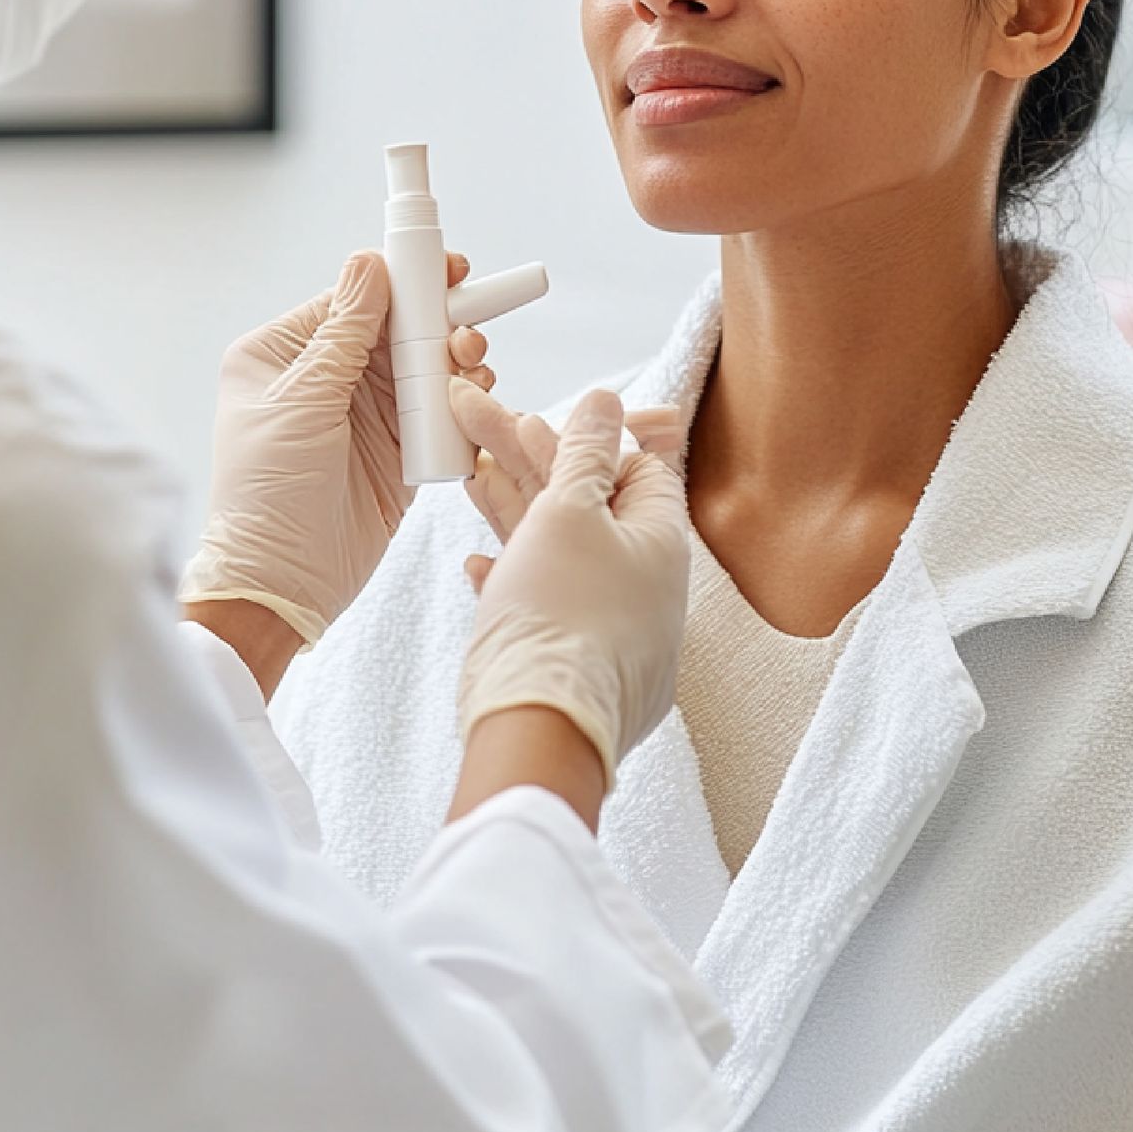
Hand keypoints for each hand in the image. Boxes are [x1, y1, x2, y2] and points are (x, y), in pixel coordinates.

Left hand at [179, 251, 494, 648]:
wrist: (282, 584)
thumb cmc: (266, 495)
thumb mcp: (301, 402)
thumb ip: (344, 334)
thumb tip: (369, 265)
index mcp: (283, 355)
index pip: (353, 300)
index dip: (403, 282)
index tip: (449, 270)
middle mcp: (325, 379)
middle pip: (397, 329)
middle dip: (440, 322)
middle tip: (469, 328)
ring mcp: (364, 415)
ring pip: (423, 367)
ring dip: (455, 361)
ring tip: (473, 366)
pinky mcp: (397, 452)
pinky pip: (439, 412)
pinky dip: (462, 402)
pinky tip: (474, 396)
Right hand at [455, 389, 691, 788]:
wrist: (537, 731)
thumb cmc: (559, 617)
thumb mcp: (568, 510)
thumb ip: (584, 452)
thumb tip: (606, 400)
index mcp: (661, 543)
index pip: (635, 468)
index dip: (582, 440)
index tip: (531, 422)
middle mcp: (647, 586)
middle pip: (588, 505)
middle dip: (530, 463)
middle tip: (478, 425)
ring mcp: (614, 630)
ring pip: (561, 552)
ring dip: (514, 510)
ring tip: (472, 477)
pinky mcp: (577, 666)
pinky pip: (548, 604)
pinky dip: (514, 577)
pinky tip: (481, 566)